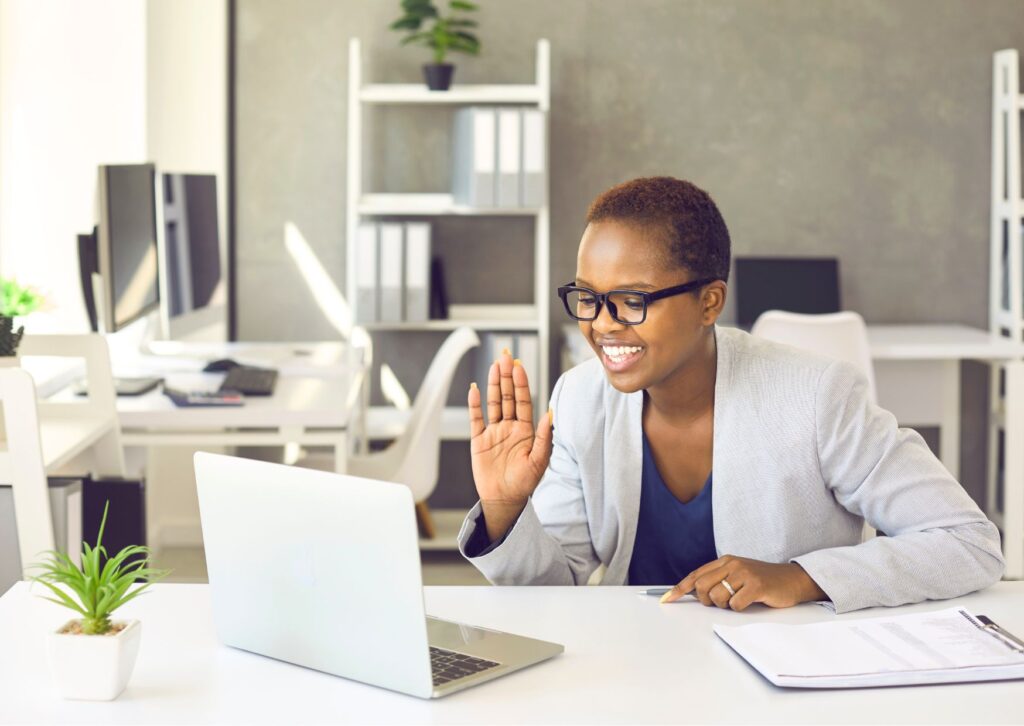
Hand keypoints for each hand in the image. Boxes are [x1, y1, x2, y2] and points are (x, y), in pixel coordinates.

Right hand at [468, 350, 552, 540]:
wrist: (505, 500)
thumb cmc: (524, 483)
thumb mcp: (539, 461)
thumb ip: (545, 437)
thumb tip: (550, 413)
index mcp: (526, 430)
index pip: (523, 401)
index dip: (521, 383)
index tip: (519, 367)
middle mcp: (509, 427)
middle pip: (507, 396)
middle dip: (507, 376)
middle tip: (506, 356)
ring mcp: (494, 432)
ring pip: (493, 403)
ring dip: (493, 384)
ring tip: (494, 366)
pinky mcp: (479, 441)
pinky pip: (476, 419)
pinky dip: (475, 404)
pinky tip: (475, 389)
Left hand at [659, 555, 826, 610]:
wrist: (792, 580)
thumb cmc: (763, 581)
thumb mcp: (738, 575)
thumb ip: (719, 580)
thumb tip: (695, 593)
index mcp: (725, 561)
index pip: (695, 575)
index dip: (679, 588)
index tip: (667, 599)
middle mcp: (732, 564)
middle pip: (701, 586)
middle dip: (706, 600)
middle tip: (722, 602)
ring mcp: (744, 574)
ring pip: (717, 597)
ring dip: (725, 605)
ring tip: (739, 600)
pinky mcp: (755, 586)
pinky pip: (735, 604)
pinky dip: (739, 608)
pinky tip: (750, 602)